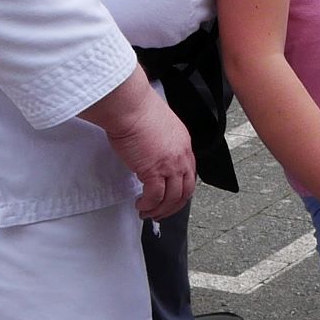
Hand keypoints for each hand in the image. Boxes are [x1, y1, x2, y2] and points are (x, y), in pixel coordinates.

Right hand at [83, 73, 193, 219]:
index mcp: (184, 144)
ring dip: (160, 210)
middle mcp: (181, 156)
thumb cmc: (137, 109)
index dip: (181, 190)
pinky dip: (149, 205)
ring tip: (148, 213)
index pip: (189, 174)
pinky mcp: (154, 171)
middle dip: (173, 206)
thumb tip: (151, 154)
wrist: (129, 107)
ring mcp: (169, 165)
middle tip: (162, 212)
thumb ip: (160, 143)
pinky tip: (141, 205)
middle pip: (185, 190)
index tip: (172, 197)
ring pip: (172, 198)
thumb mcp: (158, 127)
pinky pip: (155, 197)